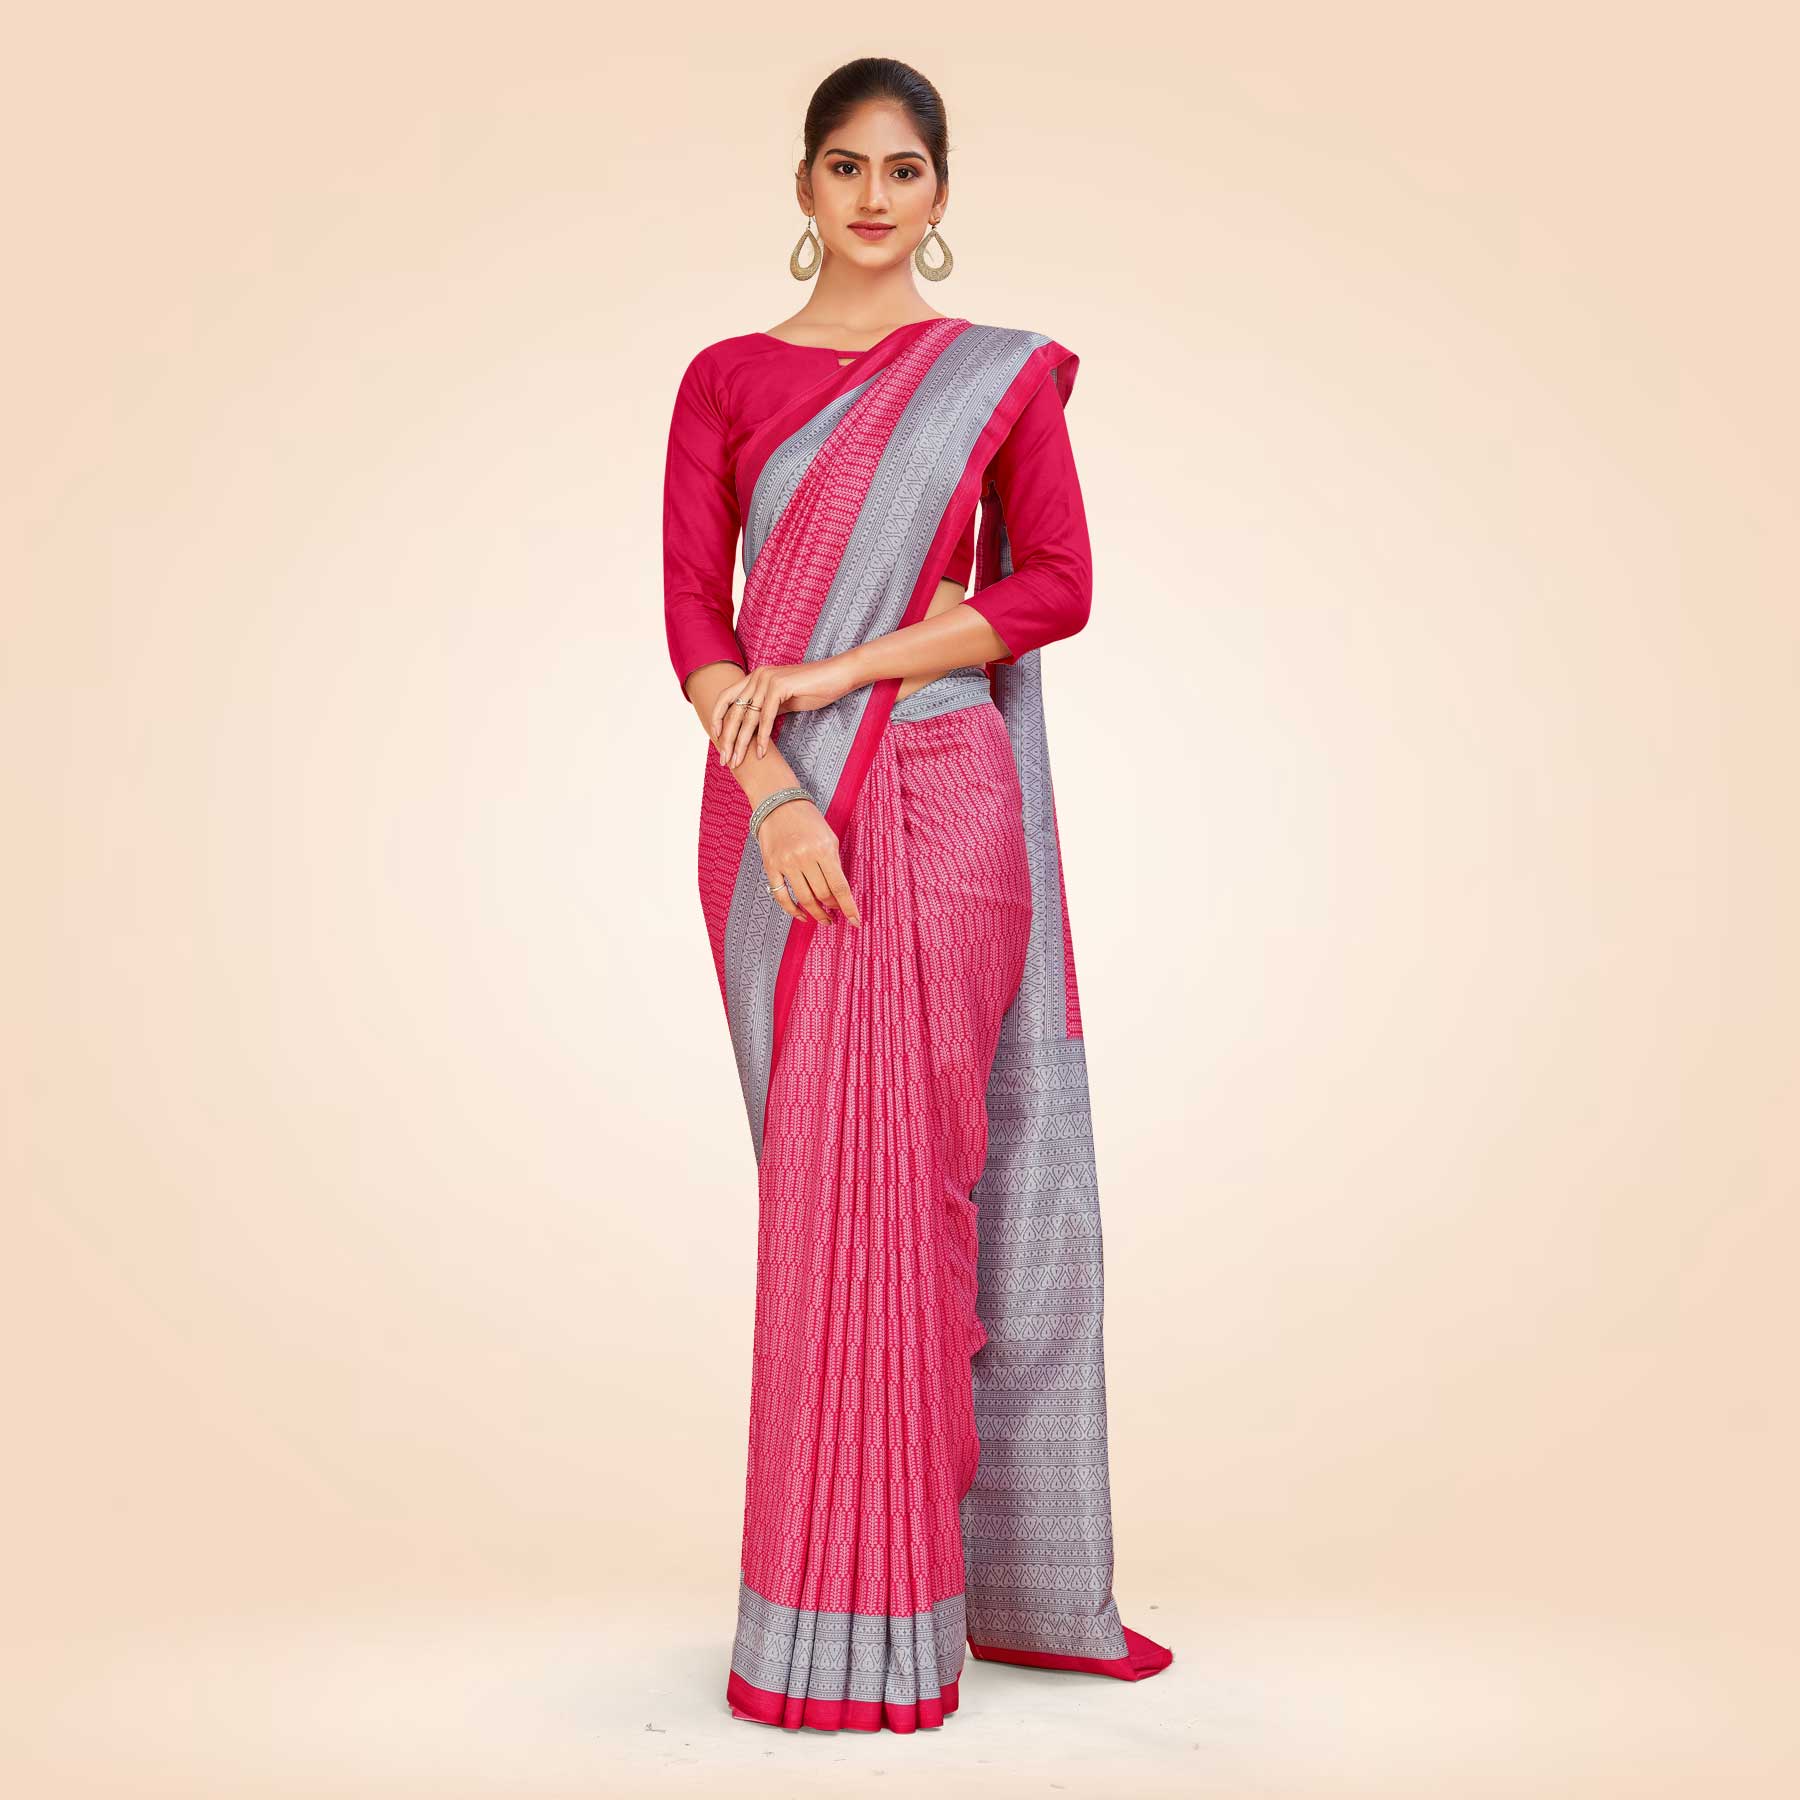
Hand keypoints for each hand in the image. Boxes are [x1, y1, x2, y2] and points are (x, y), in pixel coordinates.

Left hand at [710, 656, 858, 767]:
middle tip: (725, 760)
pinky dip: (762, 737)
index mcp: (755, 676)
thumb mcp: (783, 700)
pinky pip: (765, 717)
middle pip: (734, 711)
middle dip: (728, 739)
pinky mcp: (779, 686)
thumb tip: (753, 728)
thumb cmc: (813, 689)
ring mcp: (767, 679)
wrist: (837, 676)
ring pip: (748, 717)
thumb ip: (766, 709)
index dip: (717, 718)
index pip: (726, 697)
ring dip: (741, 743)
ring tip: (737, 761)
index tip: (717, 739)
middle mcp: (757, 675)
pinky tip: (760, 753)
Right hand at [758, 798, 861, 928]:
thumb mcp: (829, 838)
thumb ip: (835, 864)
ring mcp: (786, 863)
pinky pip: (781, 896)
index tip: (855, 921)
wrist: (778, 804)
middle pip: (822, 894)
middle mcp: (804, 857)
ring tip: (823, 918)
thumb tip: (839, 893)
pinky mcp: (771, 866)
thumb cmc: (808, 820)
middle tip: (836, 913)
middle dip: (832, 907)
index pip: (840, 886)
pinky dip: (792, 910)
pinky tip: (802, 915)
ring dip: (816, 913)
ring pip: (804, 899)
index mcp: (823, 849)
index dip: (849, 907)